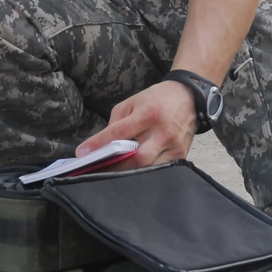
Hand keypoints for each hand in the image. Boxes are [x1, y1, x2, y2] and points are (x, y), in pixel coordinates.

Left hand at [76, 81, 198, 167]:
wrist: (189, 97)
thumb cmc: (157, 99)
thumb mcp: (132, 102)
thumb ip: (116, 122)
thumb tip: (103, 144)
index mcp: (149, 114)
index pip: (120, 132)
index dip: (99, 143)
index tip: (82, 153)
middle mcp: (163, 131)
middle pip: (137, 158)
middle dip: (115, 167)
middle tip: (97, 170)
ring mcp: (174, 146)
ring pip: (149, 168)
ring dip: (128, 172)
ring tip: (111, 174)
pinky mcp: (181, 155)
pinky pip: (159, 169)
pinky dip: (144, 172)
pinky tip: (132, 172)